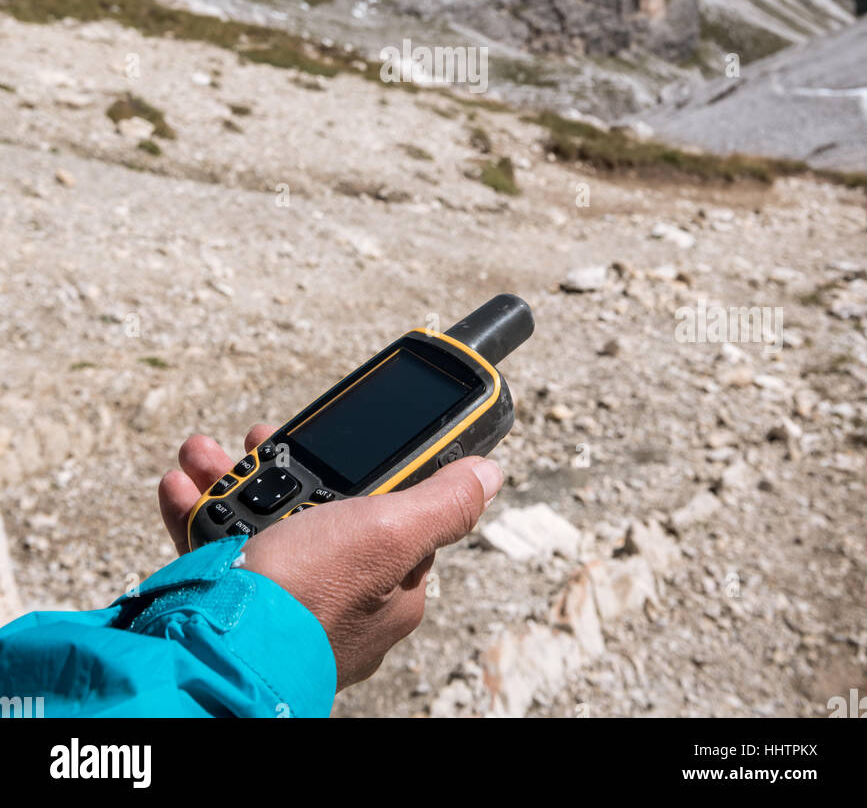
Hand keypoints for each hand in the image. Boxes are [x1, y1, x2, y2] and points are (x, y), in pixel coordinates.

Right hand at [159, 426, 502, 689]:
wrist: (219, 647)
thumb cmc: (310, 592)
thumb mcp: (390, 533)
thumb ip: (443, 503)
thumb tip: (489, 474)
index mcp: (389, 589)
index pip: (389, 515)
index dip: (360, 469)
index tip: (331, 438)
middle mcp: (341, 601)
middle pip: (317, 513)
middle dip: (279, 467)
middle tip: (254, 437)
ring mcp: (286, 604)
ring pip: (261, 523)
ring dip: (229, 478)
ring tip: (203, 454)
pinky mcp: (235, 606)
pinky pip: (217, 548)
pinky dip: (197, 513)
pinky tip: (181, 488)